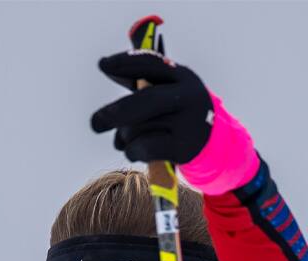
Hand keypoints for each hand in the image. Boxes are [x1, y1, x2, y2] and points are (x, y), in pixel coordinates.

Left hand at [89, 51, 212, 164]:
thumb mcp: (168, 90)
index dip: (125, 62)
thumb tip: (105, 64)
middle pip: (146, 101)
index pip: (151, 63)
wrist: (212, 143)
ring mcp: (189, 123)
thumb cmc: (177, 112)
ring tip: (123, 139)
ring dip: (123, 136)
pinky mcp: (184, 148)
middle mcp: (189, 97)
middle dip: (116, 112)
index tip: (102, 65)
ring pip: (140, 128)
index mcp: (183, 76)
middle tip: (95, 123)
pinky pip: (144, 148)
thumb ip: (141, 80)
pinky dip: (131, 150)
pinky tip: (132, 151)